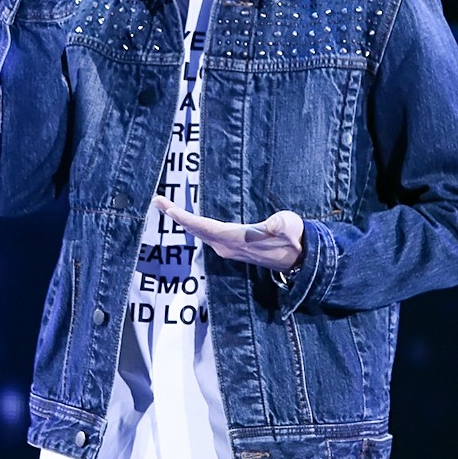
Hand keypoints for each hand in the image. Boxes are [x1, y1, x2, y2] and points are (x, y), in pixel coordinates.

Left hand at [153, 196, 305, 272]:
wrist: (299, 257)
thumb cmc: (294, 237)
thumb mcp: (290, 226)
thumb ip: (282, 224)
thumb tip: (273, 224)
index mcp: (236, 239)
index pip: (204, 227)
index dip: (186, 218)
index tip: (168, 208)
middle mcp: (226, 246)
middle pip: (195, 229)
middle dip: (176, 215)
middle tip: (158, 201)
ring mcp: (227, 249)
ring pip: (199, 233)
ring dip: (183, 220)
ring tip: (167, 206)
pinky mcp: (231, 247)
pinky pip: (205, 234)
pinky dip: (194, 225)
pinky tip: (188, 218)